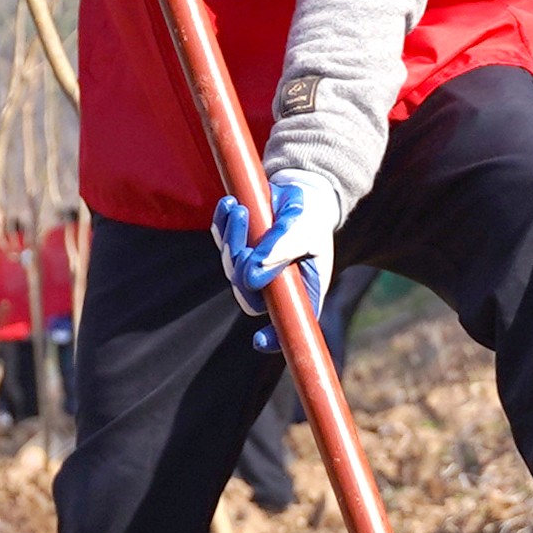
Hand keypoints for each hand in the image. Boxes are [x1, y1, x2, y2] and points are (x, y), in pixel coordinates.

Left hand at [213, 174, 331, 347]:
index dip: (274, 336)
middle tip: (245, 235)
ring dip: (231, 237)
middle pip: (247, 294)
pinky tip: (227, 205)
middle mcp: (273, 286)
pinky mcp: (238, 244)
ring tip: (240, 210)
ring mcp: (252, 266)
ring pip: (231, 265)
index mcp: (299, 291)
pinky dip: (221, 223)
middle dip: (240, 266)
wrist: (305, 192)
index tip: (259, 340)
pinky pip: (221, 239)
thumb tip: (254, 269)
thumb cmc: (312, 217)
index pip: (287, 322)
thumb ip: (284, 248)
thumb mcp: (306, 230)